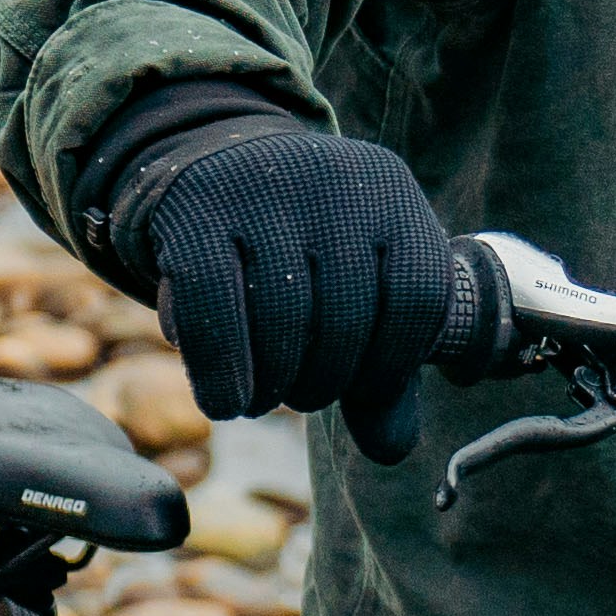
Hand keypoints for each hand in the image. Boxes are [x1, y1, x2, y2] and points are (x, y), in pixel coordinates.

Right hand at [115, 113, 462, 463]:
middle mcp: (334, 182)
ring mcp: (262, 190)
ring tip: (264, 399)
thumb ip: (383, 373)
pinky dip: (222, 372)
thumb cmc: (301, 249)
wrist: (211, 165)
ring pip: (283, 317)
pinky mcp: (195, 212)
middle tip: (305, 396)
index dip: (395, 365)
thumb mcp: (359, 293)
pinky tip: (227, 402)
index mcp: (392, 194)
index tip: (366, 393)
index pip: (420, 296)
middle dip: (327, 380)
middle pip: (348, 315)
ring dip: (275, 384)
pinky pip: (213, 310)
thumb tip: (391, 450)